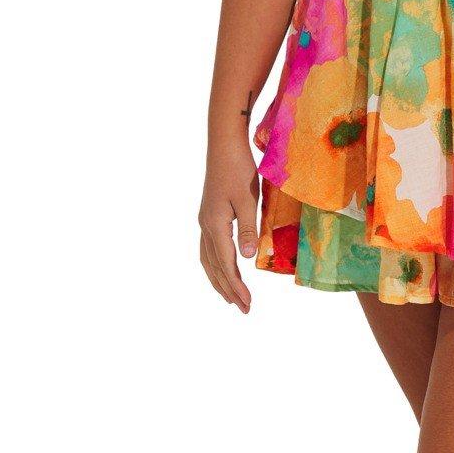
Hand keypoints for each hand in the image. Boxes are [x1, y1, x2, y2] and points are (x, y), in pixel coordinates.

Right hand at [198, 137, 259, 312]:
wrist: (223, 144)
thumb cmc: (239, 168)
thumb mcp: (248, 199)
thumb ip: (248, 228)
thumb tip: (247, 257)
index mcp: (215, 225)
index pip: (226, 264)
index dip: (236, 286)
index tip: (247, 304)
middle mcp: (206, 226)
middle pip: (213, 267)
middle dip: (227, 289)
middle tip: (243, 308)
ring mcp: (205, 221)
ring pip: (208, 259)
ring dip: (219, 279)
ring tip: (230, 296)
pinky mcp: (209, 214)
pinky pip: (209, 248)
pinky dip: (216, 264)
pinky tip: (223, 266)